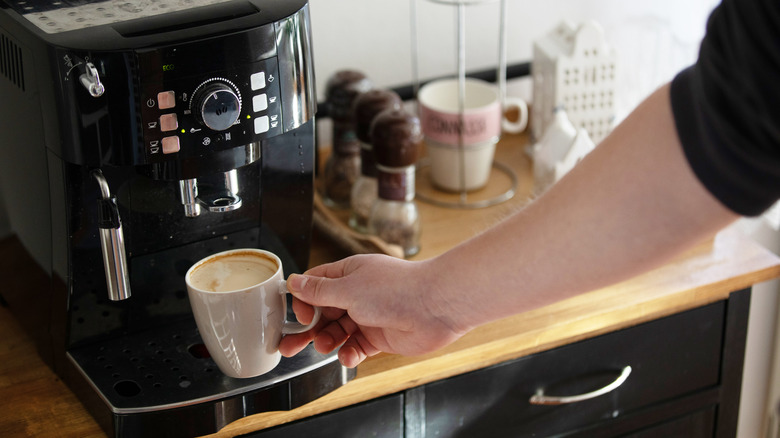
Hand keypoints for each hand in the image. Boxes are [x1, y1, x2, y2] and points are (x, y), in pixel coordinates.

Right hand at [278, 254, 467, 367]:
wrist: (435, 306)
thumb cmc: (396, 289)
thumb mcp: (348, 288)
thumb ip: (319, 291)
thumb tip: (294, 282)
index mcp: (349, 273)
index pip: (315, 285)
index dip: (303, 302)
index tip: (300, 317)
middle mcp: (358, 293)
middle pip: (323, 312)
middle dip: (307, 330)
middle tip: (289, 347)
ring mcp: (369, 315)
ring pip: (338, 331)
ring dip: (328, 342)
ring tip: (325, 348)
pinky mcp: (381, 336)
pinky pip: (357, 347)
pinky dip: (350, 354)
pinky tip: (348, 356)